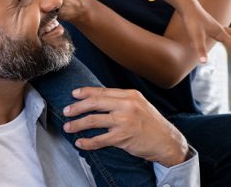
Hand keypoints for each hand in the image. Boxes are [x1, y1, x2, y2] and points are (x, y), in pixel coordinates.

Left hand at [63, 87, 188, 167]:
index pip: (101, 91)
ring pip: (94, 120)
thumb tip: (98, 97)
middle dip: (77, 107)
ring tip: (68, 127)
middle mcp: (126, 105)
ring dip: (78, 124)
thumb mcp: (138, 104)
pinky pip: (100, 139)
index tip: (73, 94)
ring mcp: (124, 122)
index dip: (85, 92)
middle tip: (66, 111)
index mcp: (129, 95)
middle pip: (94, 103)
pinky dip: (88, 142)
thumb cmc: (151, 122)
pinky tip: (80, 142)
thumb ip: (120, 99)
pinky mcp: (123, 138)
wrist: (168, 141)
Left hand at [160, 0, 230, 62]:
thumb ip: (200, 49)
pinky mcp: (206, 24)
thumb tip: (204, 62)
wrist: (186, 6)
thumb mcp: (196, 36)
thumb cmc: (192, 20)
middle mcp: (218, 29)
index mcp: (220, 33)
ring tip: (229, 40)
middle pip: (230, 36)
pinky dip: (222, 34)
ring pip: (225, 33)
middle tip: (230, 51)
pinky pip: (217, 31)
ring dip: (228, 37)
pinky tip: (216, 34)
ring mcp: (213, 26)